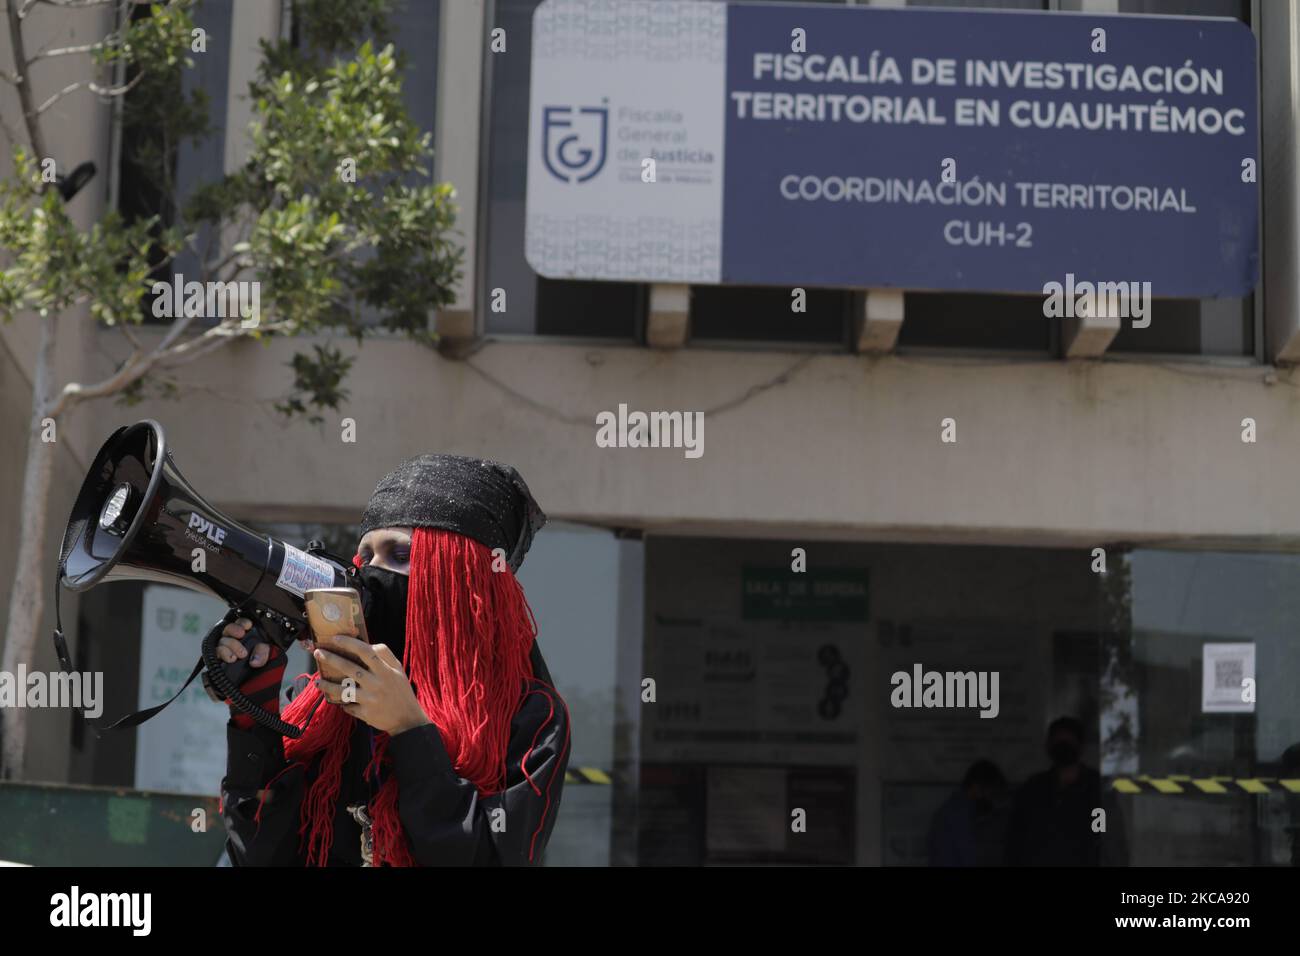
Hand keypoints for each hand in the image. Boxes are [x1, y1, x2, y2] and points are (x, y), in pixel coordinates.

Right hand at [213, 617, 285, 729]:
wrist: (259, 701)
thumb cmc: (267, 677)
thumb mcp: (273, 661)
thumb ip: (266, 652)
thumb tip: (253, 660)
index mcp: (248, 641)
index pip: (240, 625)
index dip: (241, 623)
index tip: (247, 627)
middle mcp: (235, 647)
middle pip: (226, 633)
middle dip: (233, 637)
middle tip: (243, 650)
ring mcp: (225, 658)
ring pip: (218, 645)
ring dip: (226, 648)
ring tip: (235, 658)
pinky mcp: (217, 671)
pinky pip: (211, 662)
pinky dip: (219, 659)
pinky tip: (228, 661)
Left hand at [313, 634, 430, 736]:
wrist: (407, 719)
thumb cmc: (401, 691)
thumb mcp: (398, 669)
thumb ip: (385, 655)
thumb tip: (368, 644)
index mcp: (385, 670)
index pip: (365, 651)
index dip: (349, 643)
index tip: (335, 638)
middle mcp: (376, 683)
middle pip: (349, 667)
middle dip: (331, 658)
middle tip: (318, 652)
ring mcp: (369, 699)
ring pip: (342, 690)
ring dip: (327, 685)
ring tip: (317, 681)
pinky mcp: (365, 713)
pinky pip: (348, 706)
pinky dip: (341, 703)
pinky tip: (337, 700)